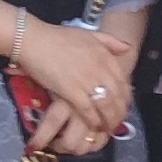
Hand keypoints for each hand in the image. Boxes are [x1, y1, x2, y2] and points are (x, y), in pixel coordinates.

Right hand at [19, 17, 132, 146]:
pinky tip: (94, 125)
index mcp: (104, 54)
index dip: (126, 97)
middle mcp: (99, 67)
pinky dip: (93, 120)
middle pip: (118, 96)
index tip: (123, 106)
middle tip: (117, 121)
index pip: (124, 81)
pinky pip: (88, 110)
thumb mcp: (88, 34)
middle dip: (120, 112)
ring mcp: (86, 80)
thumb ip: (109, 41)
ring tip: (107, 127)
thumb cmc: (58, 37)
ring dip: (109, 120)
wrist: (34, 40)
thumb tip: (128, 49)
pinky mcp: (71, 91)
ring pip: (106, 105)